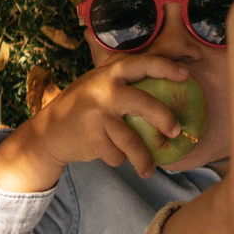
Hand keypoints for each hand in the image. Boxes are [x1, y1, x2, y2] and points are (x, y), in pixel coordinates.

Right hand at [0, 55, 191, 190]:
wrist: (48, 133)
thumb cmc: (83, 107)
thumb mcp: (97, 84)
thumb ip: (123, 80)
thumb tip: (167, 79)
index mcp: (109, 73)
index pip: (142, 64)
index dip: (165, 67)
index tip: (185, 76)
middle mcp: (104, 90)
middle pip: (144, 103)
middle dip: (164, 119)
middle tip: (176, 131)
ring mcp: (97, 114)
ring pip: (132, 140)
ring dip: (143, 159)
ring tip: (148, 170)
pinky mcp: (92, 138)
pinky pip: (117, 154)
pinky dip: (117, 158)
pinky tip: (110, 155)